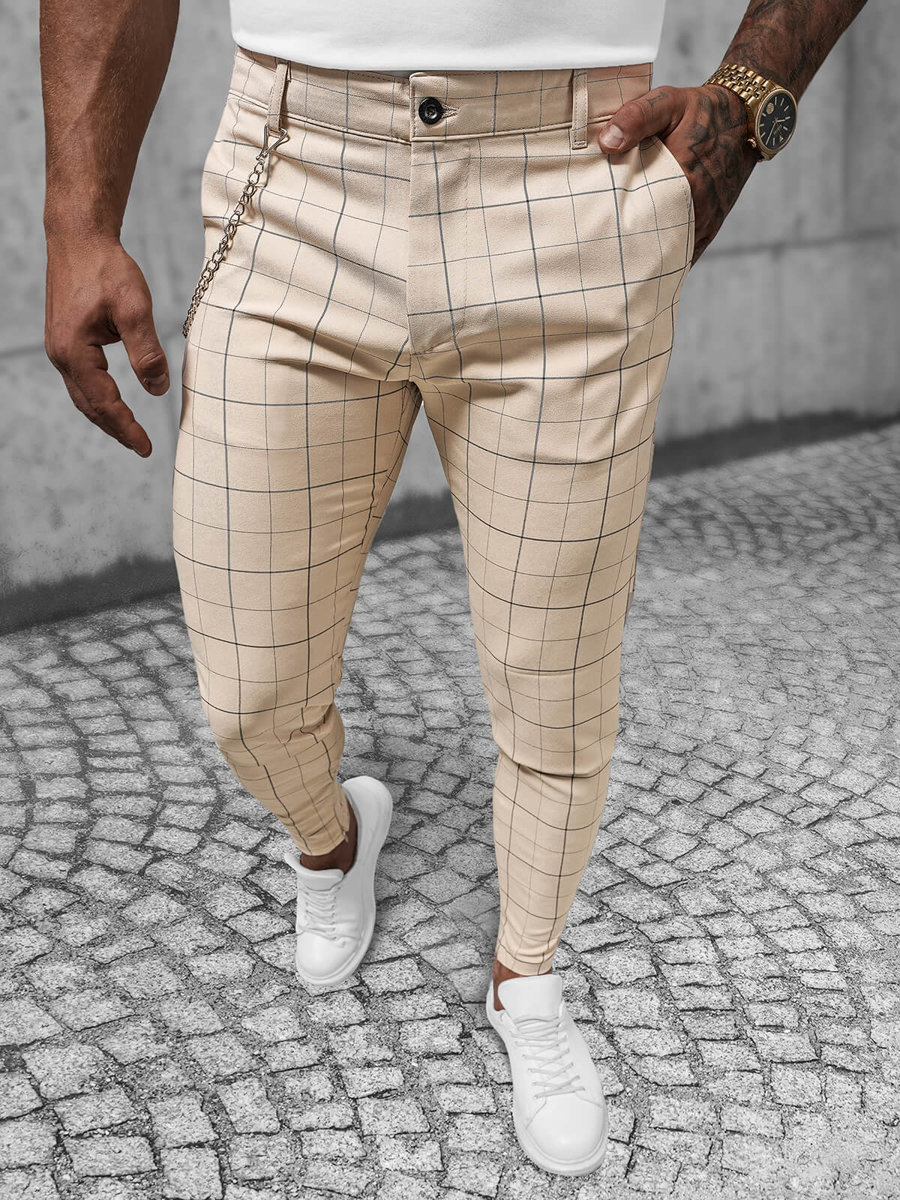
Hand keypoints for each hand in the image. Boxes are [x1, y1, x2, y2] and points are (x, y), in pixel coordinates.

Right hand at [44, 234, 169, 456]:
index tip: (147, 448)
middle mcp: (61, 354)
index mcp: (74, 352)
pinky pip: (80, 380)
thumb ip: (147, 352)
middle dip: (115, 429)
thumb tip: (158, 391)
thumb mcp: (135, 309)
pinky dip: (97, 398)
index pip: (104, 403)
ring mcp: (59, 348)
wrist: (79, 238)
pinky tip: (113, 402)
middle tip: (142, 447)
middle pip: (89, 406)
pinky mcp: (65, 339)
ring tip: (130, 432)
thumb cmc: (106, 268)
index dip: (127, 428)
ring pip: (82, 395)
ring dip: (105, 416)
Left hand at [598, 83, 759, 265]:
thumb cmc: (700, 110)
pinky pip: (686, 253)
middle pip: (654, 240)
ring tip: (617, 263)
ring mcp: (706, 220)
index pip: (642, 216)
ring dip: (647, 257)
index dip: (617, 227)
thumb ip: (636, 118)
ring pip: (670, 251)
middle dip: (628, 249)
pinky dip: (666, 261)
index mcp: (683, 180)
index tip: (595, 234)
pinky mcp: (710, 226)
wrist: (743, 119)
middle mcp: (698, 206)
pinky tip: (644, 266)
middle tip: (599, 254)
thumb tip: (606, 142)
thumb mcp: (668, 102)